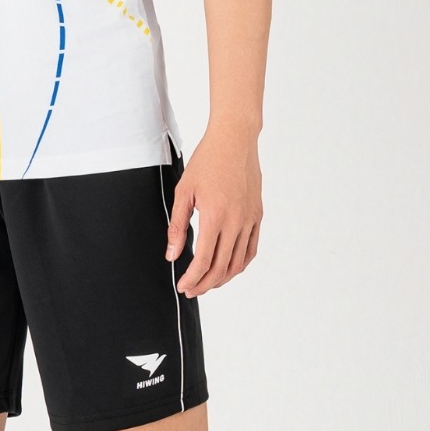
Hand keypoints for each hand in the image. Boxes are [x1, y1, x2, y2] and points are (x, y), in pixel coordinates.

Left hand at [164, 127, 261, 295]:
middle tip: (192, 290)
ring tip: (208, 283)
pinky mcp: (257, 215)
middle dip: (205, 284)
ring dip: (222, 278)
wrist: (235, 140)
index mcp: (215, 216)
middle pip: (222, 267)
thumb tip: (172, 254)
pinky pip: (251, 249)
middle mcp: (236, 221)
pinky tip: (228, 268)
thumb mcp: (184, 192)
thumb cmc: (207, 161)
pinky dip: (240, 264)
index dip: (192, 278)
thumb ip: (177, 226)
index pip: (204, 260)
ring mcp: (250, 219)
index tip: (183, 285)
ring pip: (239, 262)